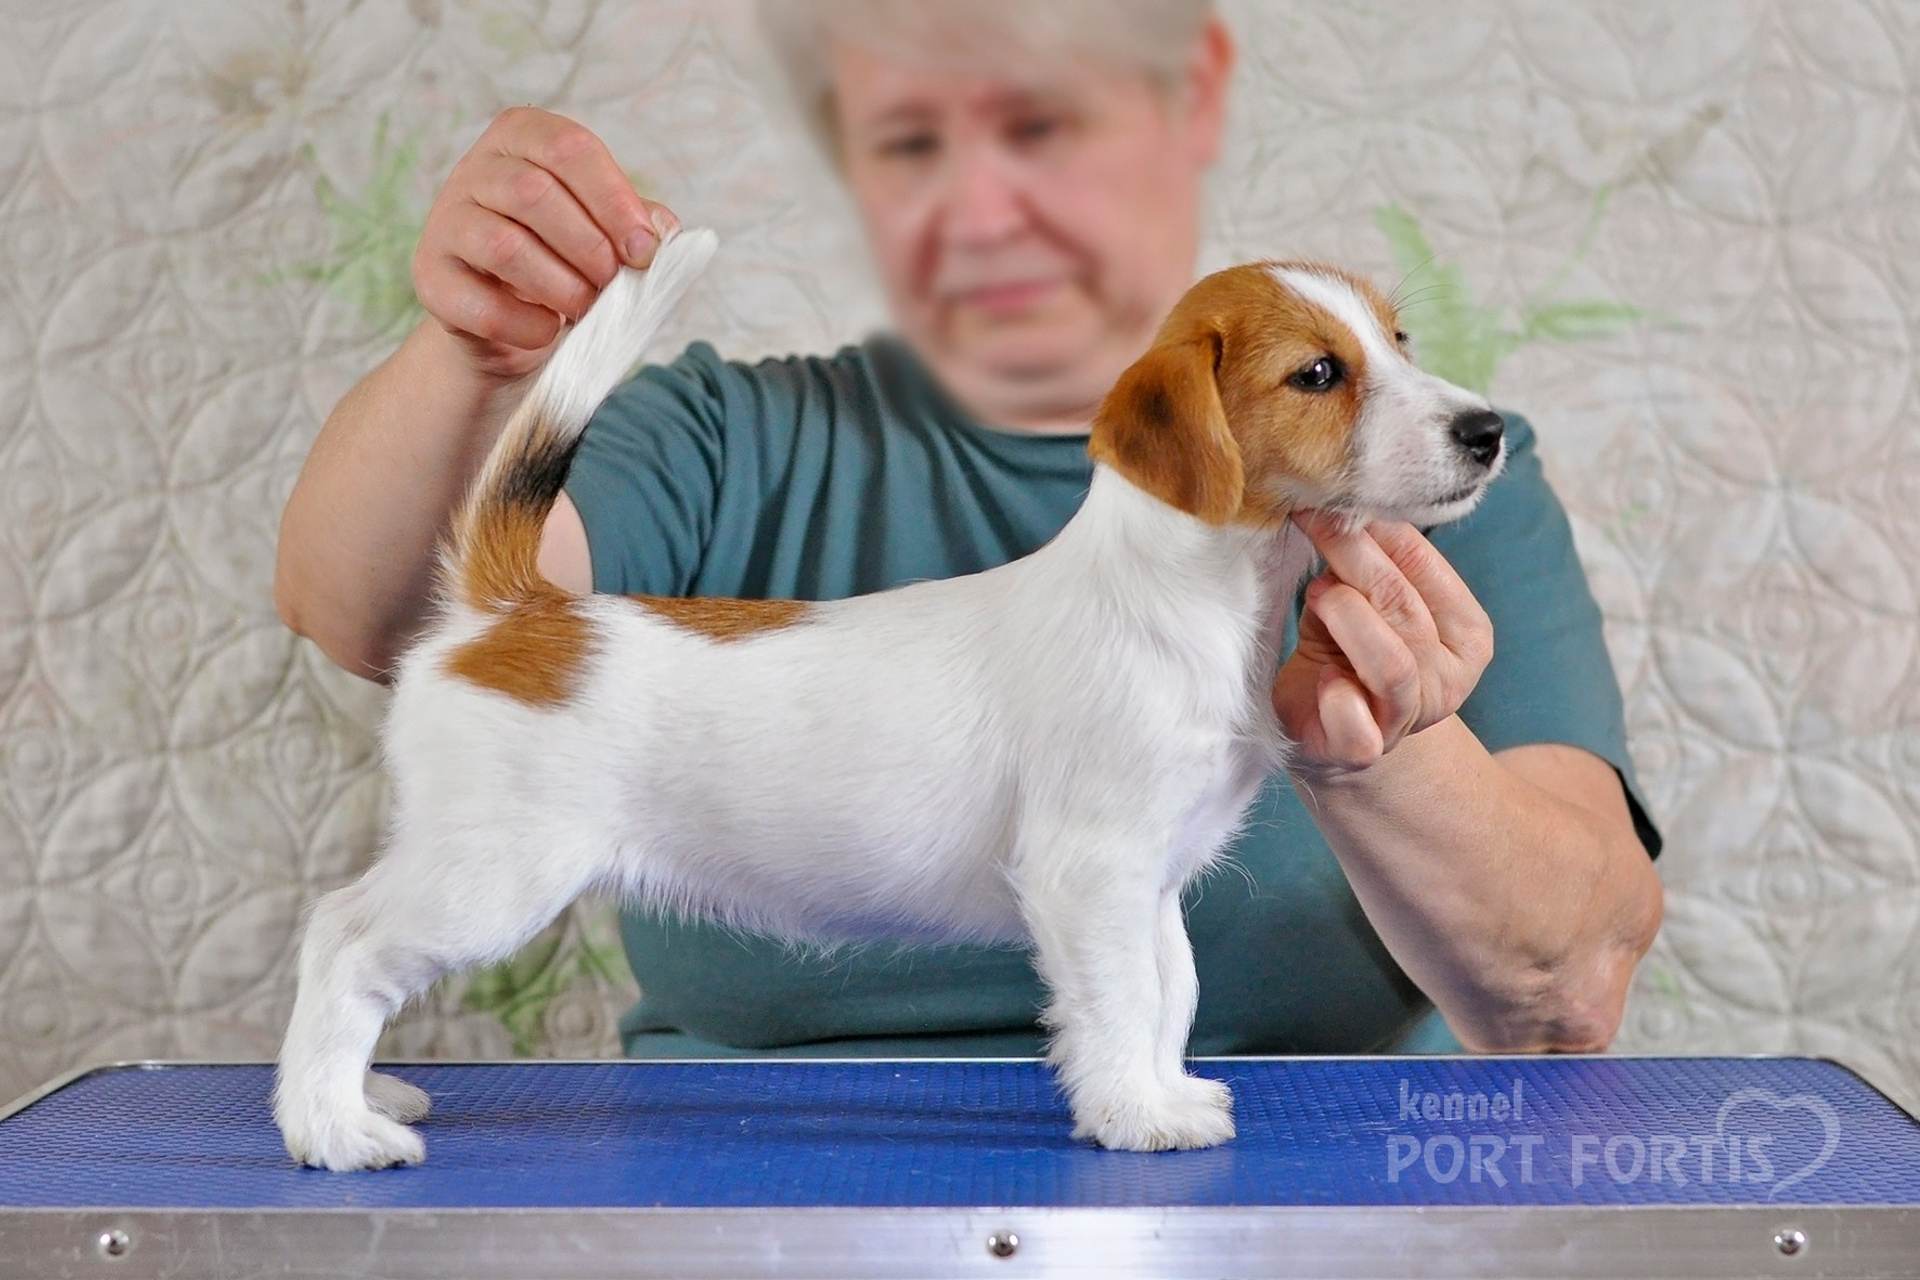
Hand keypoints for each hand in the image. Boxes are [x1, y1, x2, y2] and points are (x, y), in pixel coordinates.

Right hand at [412, 107, 679, 380]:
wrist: (511, 322)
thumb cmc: (564, 261)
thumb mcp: (604, 231)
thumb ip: (635, 223)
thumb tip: (663, 231)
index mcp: (522, 138)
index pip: (568, 148)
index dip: (613, 200)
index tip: (644, 250)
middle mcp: (475, 169)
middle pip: (533, 193)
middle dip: (589, 248)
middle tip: (614, 284)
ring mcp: (445, 222)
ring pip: (504, 246)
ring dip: (562, 286)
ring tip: (587, 308)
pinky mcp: (431, 278)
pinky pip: (480, 304)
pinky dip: (526, 324)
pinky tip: (548, 329)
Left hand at [1272, 513, 1493, 780]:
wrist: (1332, 732)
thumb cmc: (1350, 651)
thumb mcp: (1366, 600)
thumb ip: (1370, 561)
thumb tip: (1345, 502)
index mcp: (1469, 635)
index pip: (1427, 568)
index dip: (1380, 529)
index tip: (1337, 496)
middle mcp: (1451, 679)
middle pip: (1403, 607)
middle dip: (1353, 558)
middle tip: (1314, 524)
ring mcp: (1410, 718)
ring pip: (1391, 661)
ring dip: (1347, 617)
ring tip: (1317, 594)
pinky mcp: (1363, 750)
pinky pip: (1356, 722)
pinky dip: (1336, 696)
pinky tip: (1322, 678)